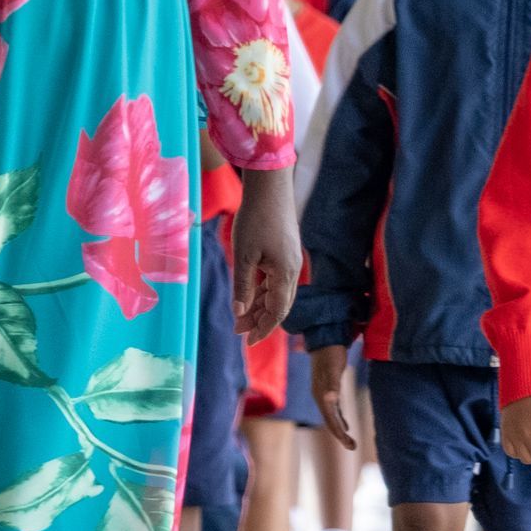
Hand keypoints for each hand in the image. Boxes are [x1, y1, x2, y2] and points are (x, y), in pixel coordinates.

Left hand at [232, 167, 300, 341]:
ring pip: (277, 292)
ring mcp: (290, 261)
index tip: (248, 342)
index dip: (263, 329)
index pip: (277, 312)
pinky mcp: (285, 252)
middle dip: (260, 320)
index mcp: (285, 274)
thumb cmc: (255, 220)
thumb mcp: (243, 256)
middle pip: (278, 305)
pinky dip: (263, 290)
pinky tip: (250, 295)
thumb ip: (242, 286)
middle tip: (239, 331)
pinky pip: (275, 279)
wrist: (270, 189)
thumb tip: (240, 313)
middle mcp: (292, 270)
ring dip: (260, 306)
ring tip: (241, 317)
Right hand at [309, 344, 355, 449]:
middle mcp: (320, 396)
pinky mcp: (329, 388)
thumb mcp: (333, 368)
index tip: (350, 444)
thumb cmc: (331, 352)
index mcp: (321, 395)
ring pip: (331, 416)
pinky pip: (334, 409)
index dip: (339, 433)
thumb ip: (332, 383)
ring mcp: (324, 393)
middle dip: (340, 435)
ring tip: (350, 442)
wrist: (324, 337)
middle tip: (353, 447)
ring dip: (340, 429)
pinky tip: (346, 424)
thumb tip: (331, 398)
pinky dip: (340, 418)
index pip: (330, 419)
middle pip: (330, 421)